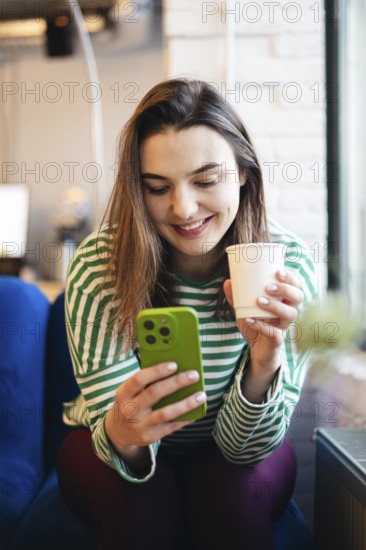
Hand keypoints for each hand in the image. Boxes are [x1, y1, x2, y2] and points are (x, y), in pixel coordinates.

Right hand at [105, 362, 205, 456]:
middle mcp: (129, 410)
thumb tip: (175, 370)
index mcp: (123, 393)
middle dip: (176, 383)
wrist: (118, 432)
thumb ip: (146, 382)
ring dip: (185, 404)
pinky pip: (171, 427)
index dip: (157, 371)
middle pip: (155, 393)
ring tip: (201, 395)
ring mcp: (139, 425)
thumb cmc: (130, 403)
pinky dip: (185, 418)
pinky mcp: (149, 437)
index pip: (139, 379)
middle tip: (194, 375)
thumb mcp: (130, 392)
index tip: (174, 364)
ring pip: (165, 413)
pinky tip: (196, 411)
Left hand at [224, 269, 303, 398]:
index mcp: (283, 300)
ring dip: (276, 306)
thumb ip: (236, 296)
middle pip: (298, 297)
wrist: (258, 349)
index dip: (291, 277)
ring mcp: (284, 326)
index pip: (295, 285)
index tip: (278, 271)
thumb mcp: (244, 309)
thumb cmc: (256, 323)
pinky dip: (261, 326)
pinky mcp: (278, 340)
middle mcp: (288, 311)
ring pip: (290, 314)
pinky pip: (275, 333)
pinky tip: (249, 319)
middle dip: (285, 289)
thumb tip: (228, 282)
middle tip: (269, 287)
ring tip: (259, 301)